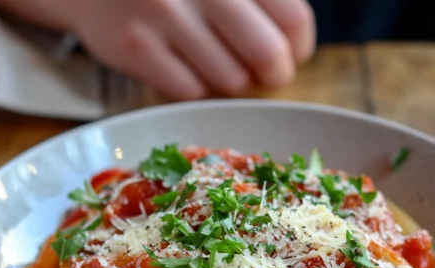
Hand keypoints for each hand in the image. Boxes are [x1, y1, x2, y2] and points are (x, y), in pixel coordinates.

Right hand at [72, 0, 315, 99]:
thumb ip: (259, 0)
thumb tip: (296, 48)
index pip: (292, 18)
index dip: (299, 47)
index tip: (292, 53)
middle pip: (267, 56)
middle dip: (274, 75)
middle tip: (266, 74)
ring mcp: (165, 13)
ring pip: (230, 80)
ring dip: (232, 80)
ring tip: (217, 62)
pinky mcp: (135, 45)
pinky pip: (190, 91)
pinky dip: (196, 87)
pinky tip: (186, 67)